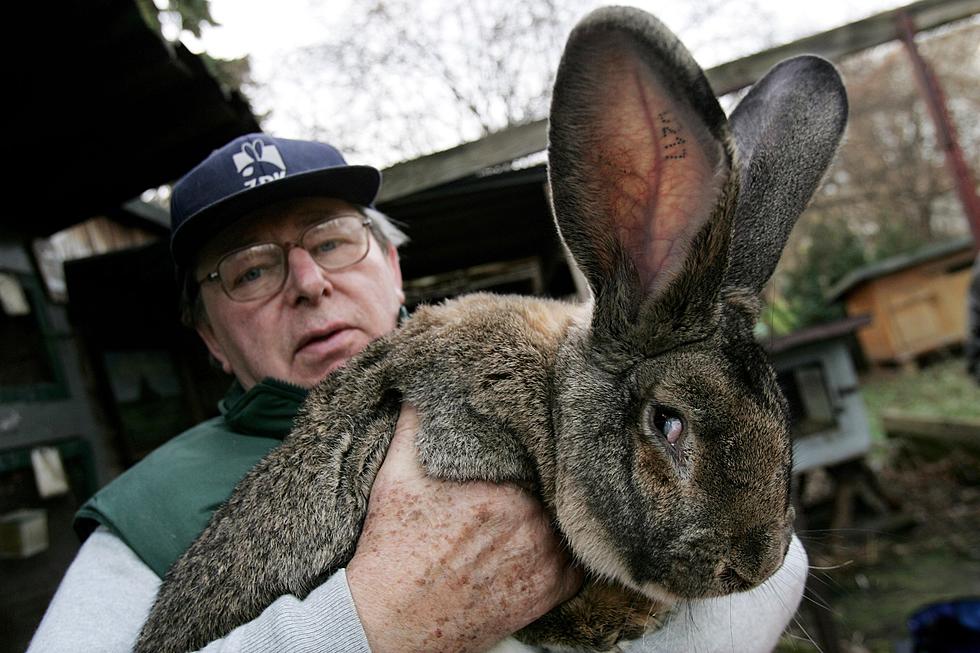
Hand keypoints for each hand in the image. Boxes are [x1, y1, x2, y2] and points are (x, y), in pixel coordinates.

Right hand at [346, 404, 581, 651]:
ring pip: (565, 519)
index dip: (532, 447)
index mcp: (502, 485)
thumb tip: (426, 387)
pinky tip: (546, 545)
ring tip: (536, 511)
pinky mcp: (549, 592)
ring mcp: (544, 558)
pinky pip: (578, 563)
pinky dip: (566, 553)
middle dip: (542, 480)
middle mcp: (530, 520)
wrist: (390, 618)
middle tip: (529, 480)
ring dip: (555, 514)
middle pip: (552, 486)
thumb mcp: (397, 474)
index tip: (526, 445)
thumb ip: (416, 423)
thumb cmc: (392, 546)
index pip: (537, 452)